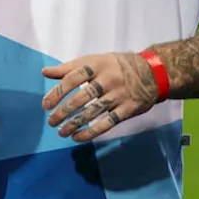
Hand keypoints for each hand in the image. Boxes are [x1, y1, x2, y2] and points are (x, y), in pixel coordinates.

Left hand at [41, 53, 158, 141]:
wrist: (153, 72)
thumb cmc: (117, 66)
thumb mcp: (95, 60)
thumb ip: (70, 68)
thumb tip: (45, 72)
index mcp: (97, 65)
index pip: (73, 78)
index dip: (57, 92)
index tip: (45, 105)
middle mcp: (107, 80)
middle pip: (81, 97)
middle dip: (63, 112)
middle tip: (51, 121)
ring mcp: (118, 95)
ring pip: (93, 112)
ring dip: (74, 124)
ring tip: (61, 132)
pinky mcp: (128, 109)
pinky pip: (107, 123)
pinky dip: (91, 132)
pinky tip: (77, 137)